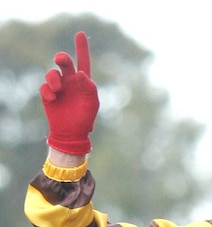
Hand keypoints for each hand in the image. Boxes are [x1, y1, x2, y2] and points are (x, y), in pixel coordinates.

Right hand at [40, 31, 98, 155]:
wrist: (72, 134)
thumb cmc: (85, 119)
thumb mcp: (92, 104)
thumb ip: (90, 88)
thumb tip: (81, 74)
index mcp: (83, 82)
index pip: (83, 62)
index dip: (82, 48)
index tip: (81, 33)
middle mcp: (70, 81)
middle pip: (64, 62)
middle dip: (61, 58)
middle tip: (61, 61)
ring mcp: (58, 87)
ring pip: (52, 73)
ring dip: (54, 79)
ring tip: (58, 90)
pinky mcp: (48, 94)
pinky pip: (45, 87)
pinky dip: (48, 91)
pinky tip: (54, 99)